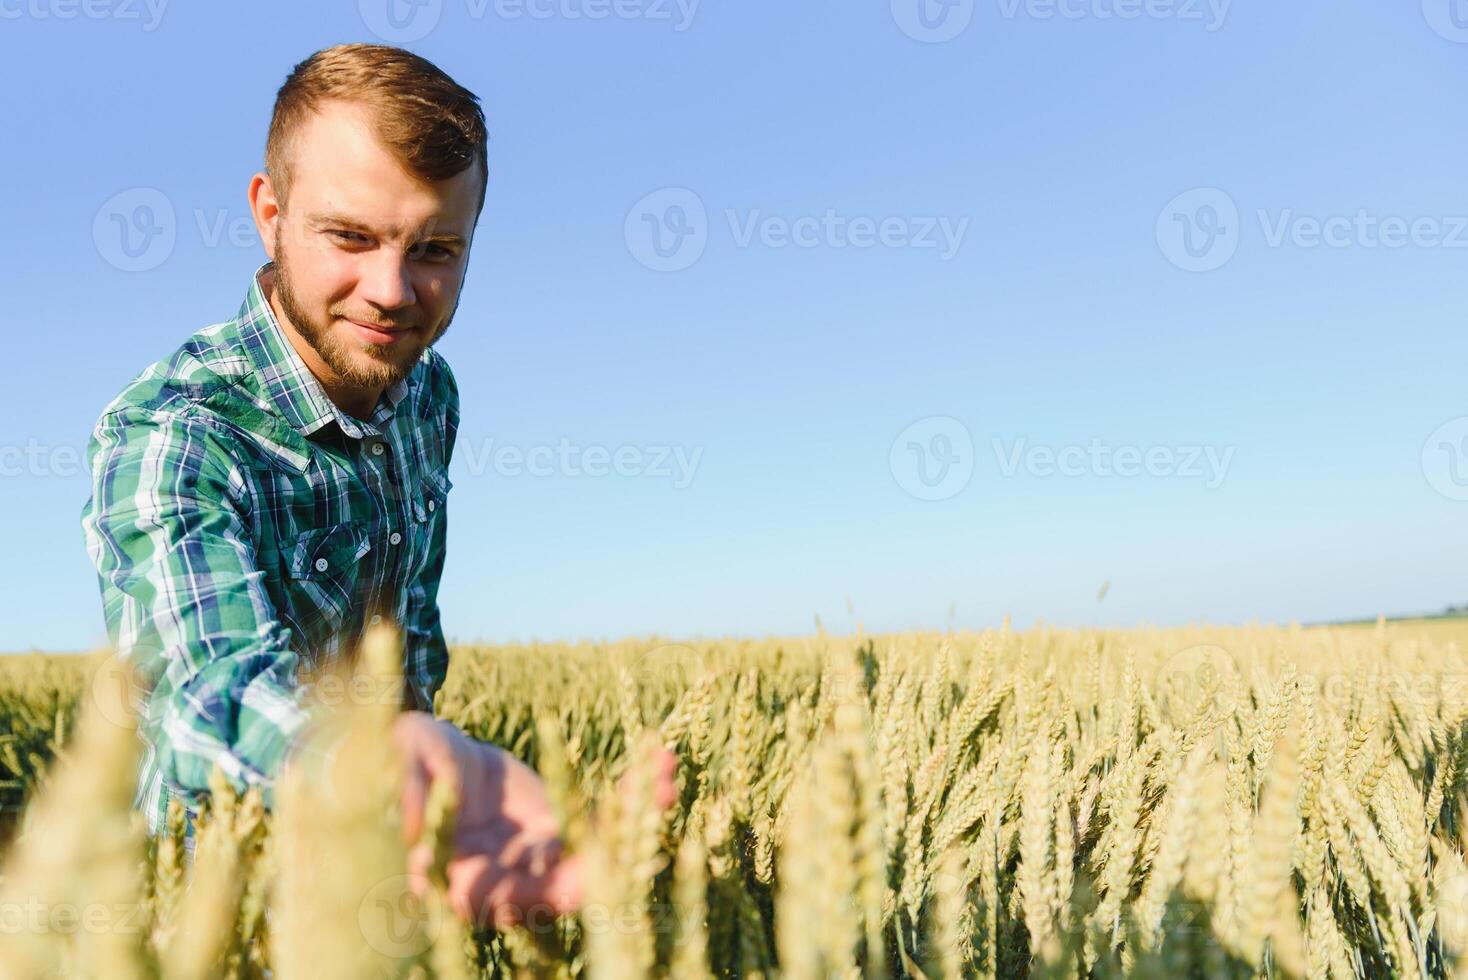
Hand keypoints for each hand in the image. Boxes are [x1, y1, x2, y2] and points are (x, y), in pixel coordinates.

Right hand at [392, 711, 675, 929]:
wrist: (426, 758)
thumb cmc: (399, 763)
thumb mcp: (399, 768)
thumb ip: (409, 795)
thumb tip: (414, 826)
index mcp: (460, 883)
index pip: (508, 902)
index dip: (550, 891)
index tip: (592, 874)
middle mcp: (509, 883)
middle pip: (570, 881)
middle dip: (617, 849)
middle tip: (655, 806)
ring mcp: (541, 859)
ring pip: (600, 848)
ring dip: (639, 815)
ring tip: (668, 772)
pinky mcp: (562, 828)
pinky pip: (606, 815)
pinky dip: (634, 791)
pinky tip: (661, 760)